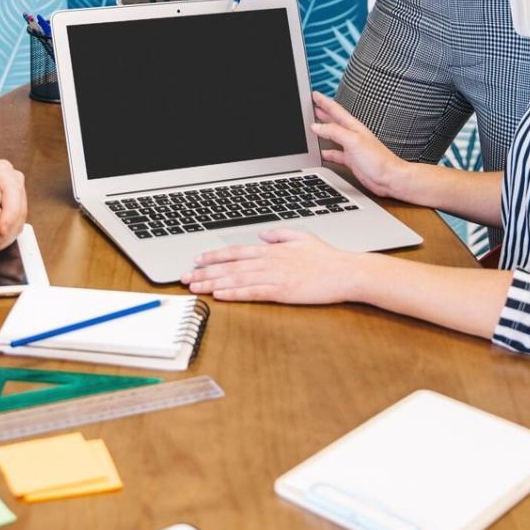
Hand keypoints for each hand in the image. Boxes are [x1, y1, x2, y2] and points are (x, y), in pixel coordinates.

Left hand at [181, 228, 362, 303]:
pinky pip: (252, 292)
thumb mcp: (301, 237)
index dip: (214, 256)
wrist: (345, 272)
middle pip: (229, 266)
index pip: (235, 252)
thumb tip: (263, 234)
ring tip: (194, 287)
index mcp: (271, 250)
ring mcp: (274, 276)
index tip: (196, 260)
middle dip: (204, 271)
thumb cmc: (327, 258)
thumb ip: (279, 235)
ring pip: (236, 279)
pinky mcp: (282, 291)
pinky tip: (220, 295)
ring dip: (212, 283)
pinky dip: (234, 293)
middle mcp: (268, 261)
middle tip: (184, 277)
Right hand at [310, 92, 411, 199]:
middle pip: (333, 121)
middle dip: (322, 112)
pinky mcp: (351, 161)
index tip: (314, 94)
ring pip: (332, 136)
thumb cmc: (378, 160)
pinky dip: (327, 153)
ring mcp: (351, 148)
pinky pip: (335, 154)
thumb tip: (317, 126)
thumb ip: (334, 132)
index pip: (335, 110)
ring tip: (312, 126)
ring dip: (322, 131)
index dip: (324, 101)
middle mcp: (352, 135)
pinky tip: (321, 153)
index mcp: (353, 127)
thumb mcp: (353, 141)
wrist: (390, 178)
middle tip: (310, 106)